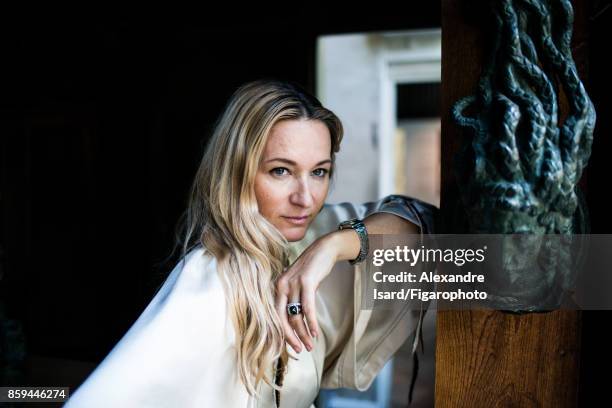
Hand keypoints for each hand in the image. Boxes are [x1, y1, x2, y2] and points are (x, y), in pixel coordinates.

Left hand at [275, 213, 418, 352]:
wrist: (325, 248)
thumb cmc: (313, 269)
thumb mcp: (299, 284)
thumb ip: (294, 300)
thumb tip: (294, 324)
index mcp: (277, 287)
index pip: (274, 315)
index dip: (281, 333)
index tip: (290, 346)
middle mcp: (281, 285)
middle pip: (281, 318)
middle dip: (290, 337)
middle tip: (300, 350)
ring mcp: (293, 283)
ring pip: (296, 316)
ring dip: (304, 333)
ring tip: (310, 345)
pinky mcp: (306, 282)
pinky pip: (307, 308)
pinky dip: (311, 322)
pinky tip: (315, 332)